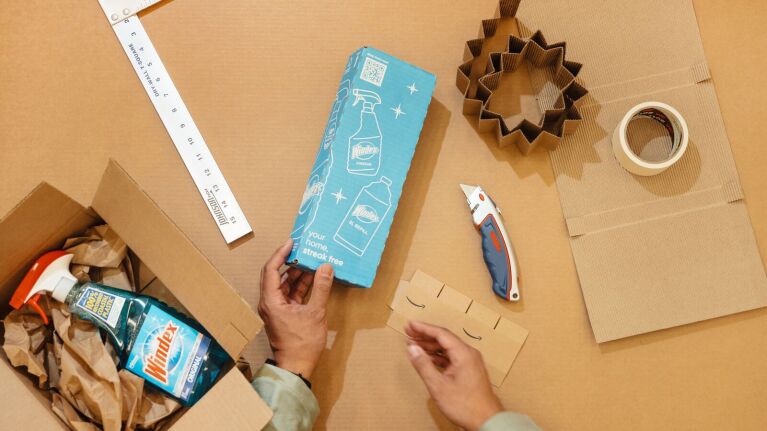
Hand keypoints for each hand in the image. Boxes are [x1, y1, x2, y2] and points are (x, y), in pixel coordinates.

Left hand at [258, 239, 334, 378]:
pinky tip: (313, 278)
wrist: (296, 366)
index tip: (292, 243)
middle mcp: (269, 302)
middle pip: (275, 275)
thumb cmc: (302, 343)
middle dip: (289, 261)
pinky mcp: (284, 314)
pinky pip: (290, 294)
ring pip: (284, 284)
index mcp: (271, 301)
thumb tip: (325, 267)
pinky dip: (300, 285)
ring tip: (312, 262)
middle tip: (303, 249)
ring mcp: (276, 309)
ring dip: (297, 274)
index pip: (271, 269)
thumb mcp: (315, 312)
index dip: (281, 254)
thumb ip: (320, 288)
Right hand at [405, 321, 502, 430]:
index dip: (423, 328)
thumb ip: (424, 365)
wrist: (486, 420)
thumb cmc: (465, 405)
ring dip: (431, 346)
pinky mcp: (470, 370)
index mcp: (463, 353)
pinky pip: (452, 357)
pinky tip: (428, 359)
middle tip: (408, 333)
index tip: (410, 325)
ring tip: (414, 345)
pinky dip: (438, 356)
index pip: (441, 333)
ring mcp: (470, 362)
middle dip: (425, 335)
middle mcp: (469, 354)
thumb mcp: (438, 386)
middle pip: (444, 339)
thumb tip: (412, 348)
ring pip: (448, 348)